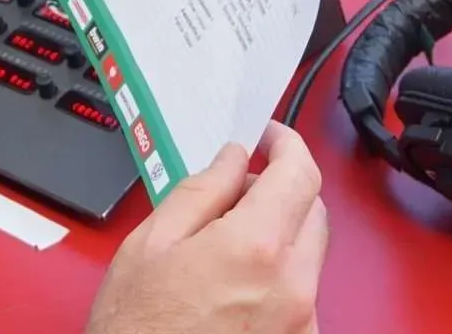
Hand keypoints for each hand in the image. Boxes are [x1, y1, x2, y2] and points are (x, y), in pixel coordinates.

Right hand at [85, 123, 328, 333]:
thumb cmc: (138, 332)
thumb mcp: (151, 245)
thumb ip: (200, 191)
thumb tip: (232, 158)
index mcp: (256, 248)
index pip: (300, 172)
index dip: (285, 143)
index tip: (268, 136)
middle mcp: (292, 285)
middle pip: (313, 210)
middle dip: (283, 188)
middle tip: (238, 189)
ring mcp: (301, 321)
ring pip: (310, 253)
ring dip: (281, 233)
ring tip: (227, 245)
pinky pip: (301, 292)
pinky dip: (279, 274)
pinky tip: (235, 285)